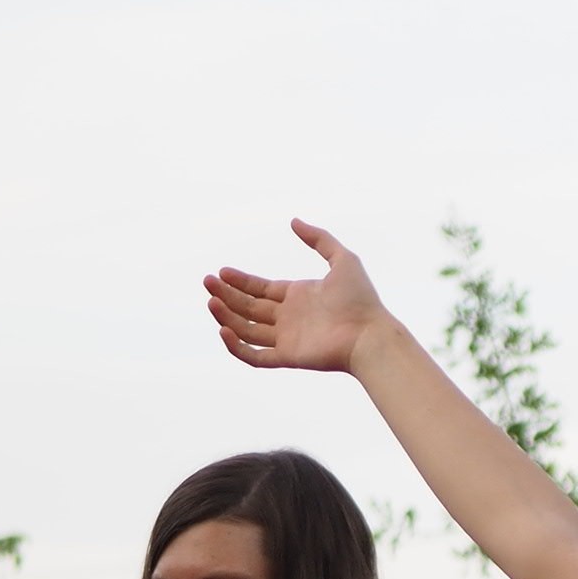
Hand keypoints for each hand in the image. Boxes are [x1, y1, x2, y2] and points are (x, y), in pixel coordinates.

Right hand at [207, 220, 401, 375]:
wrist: (370, 334)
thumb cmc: (361, 299)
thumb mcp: (343, 259)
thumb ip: (319, 238)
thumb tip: (294, 221)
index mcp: (298, 296)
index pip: (260, 289)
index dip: (240, 281)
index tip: (221, 272)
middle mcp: (289, 318)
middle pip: (249, 307)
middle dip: (226, 295)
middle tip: (207, 282)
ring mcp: (287, 339)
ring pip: (246, 330)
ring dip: (226, 316)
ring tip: (211, 302)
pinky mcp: (287, 357)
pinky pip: (255, 356)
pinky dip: (237, 346)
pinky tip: (224, 329)